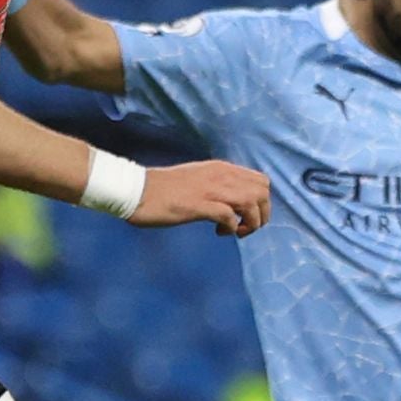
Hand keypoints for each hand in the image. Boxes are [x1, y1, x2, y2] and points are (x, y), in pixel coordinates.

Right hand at [130, 159, 271, 237]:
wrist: (137, 190)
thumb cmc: (162, 188)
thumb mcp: (196, 179)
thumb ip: (215, 185)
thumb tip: (231, 201)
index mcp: (221, 168)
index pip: (260, 180)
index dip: (261, 201)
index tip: (246, 214)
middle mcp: (221, 175)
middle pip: (263, 191)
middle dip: (261, 213)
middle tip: (245, 226)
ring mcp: (212, 189)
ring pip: (252, 203)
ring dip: (250, 222)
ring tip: (236, 231)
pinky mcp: (201, 205)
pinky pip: (230, 217)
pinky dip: (231, 228)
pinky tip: (219, 232)